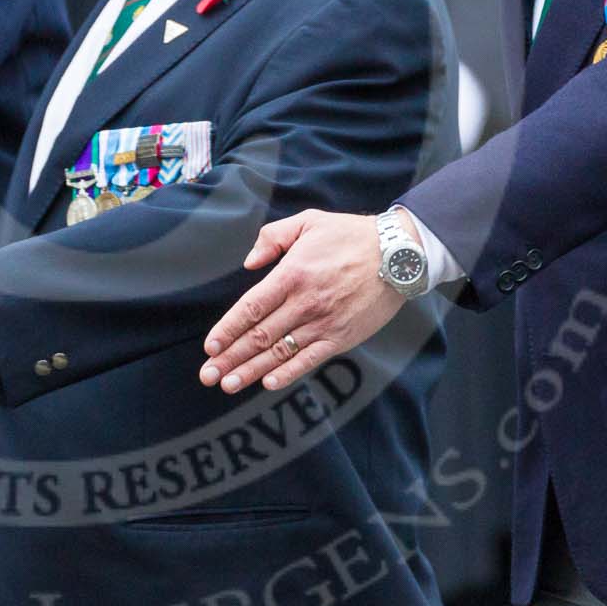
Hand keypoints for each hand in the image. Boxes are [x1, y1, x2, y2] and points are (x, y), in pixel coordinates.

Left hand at [199, 209, 405, 393]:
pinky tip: (268, 383)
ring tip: (228, 384)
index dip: (228, 329)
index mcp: (292, 274)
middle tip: (207, 375)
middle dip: (230, 358)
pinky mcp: (343, 336)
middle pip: (260, 336)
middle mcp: (305, 302)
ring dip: (251, 371)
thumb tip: (249, 263)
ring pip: (280, 352)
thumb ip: (273, 237)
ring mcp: (324, 322)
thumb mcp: (308, 221)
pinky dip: (288, 373)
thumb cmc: (350, 235)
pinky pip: (310, 359)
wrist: (399, 254)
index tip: (210, 347)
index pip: (251, 308)